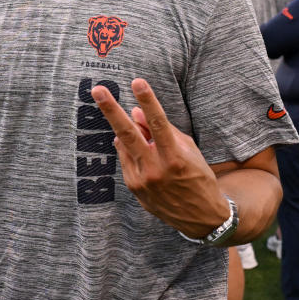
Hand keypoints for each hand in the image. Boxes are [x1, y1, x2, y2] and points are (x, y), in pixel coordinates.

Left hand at [91, 78, 229, 238]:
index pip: (158, 122)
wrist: (201, 217)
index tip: (137, 81)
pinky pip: (125, 159)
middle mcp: (155, 169)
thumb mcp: (189, 151)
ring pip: (124, 144)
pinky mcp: (134, 188)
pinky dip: (129, 148)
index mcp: (175, 157)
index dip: (147, 100)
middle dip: (111, 110)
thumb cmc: (198, 177)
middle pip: (128, 134)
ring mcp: (142, 180)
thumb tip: (136, 112)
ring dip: (126, 130)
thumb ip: (163, 131)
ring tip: (137, 126)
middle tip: (97, 90)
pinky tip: (139, 147)